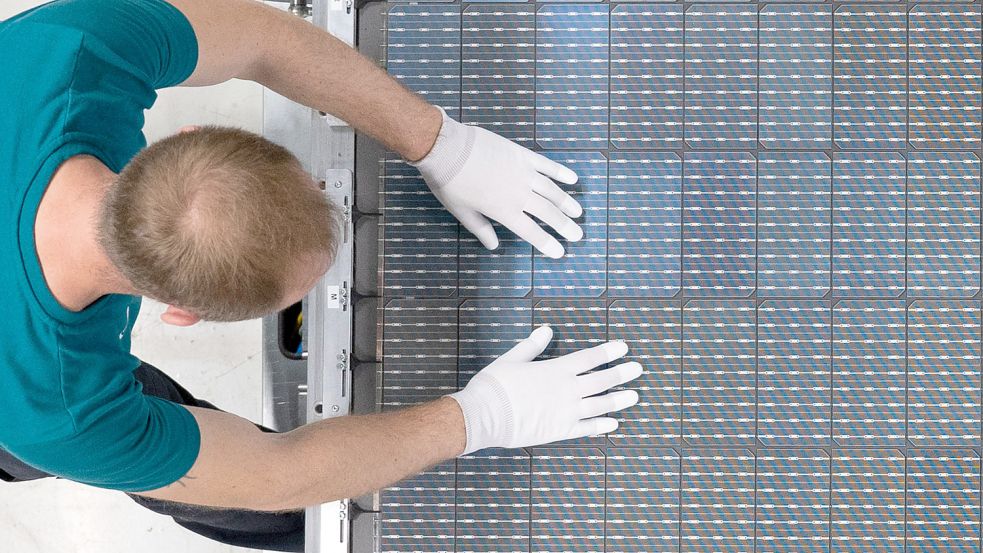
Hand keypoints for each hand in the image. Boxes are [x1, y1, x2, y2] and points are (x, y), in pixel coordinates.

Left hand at [411, 108, 583, 257]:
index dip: (547, 243)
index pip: (531, 232)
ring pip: (552, 190)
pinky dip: (560, 172)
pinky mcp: (521, 155)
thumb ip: (481, 229)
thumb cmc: (450, 184)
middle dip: (565, 225)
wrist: (447, 149)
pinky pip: (546, 165)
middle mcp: (518, 194)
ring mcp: (523, 173)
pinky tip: (573, 179)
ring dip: (566, 202)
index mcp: (504, 211)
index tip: (560, 252)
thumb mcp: (462, 212)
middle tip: (578, 234)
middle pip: (548, 213)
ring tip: (578, 212)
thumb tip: (493, 245)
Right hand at [448, 326, 642, 453]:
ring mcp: (566, 412)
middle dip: (622, 373)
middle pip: (601, 380)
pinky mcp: (560, 431)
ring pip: (600, 404)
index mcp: (556, 370)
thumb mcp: (512, 358)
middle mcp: (567, 390)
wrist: (484, 416)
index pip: (589, 358)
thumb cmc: (495, 385)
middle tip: (638, 369)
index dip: (608, 352)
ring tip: (634, 396)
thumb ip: (532, 345)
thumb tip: (546, 330)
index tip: (623, 347)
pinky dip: (602, 426)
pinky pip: (587, 428)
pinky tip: (614, 424)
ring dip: (619, 400)